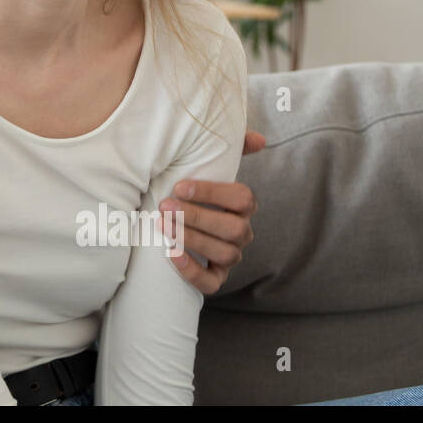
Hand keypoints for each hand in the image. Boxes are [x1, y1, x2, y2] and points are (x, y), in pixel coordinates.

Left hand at [159, 129, 263, 295]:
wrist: (172, 220)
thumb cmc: (191, 190)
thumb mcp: (209, 167)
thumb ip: (233, 148)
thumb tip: (258, 139)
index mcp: (242, 206)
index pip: (242, 199)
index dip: (213, 193)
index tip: (180, 186)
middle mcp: (241, 232)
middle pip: (233, 229)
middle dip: (197, 217)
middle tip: (165, 206)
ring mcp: (229, 256)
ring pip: (224, 254)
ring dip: (192, 239)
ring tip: (163, 226)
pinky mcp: (214, 277)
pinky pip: (211, 282)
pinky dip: (192, 271)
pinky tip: (171, 254)